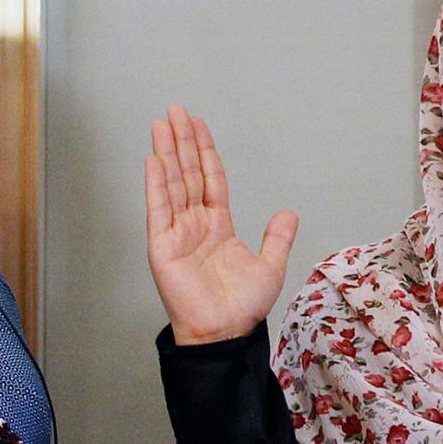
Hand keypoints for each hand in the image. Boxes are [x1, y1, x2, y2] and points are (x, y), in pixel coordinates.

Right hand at [145, 106, 298, 344]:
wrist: (225, 332)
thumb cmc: (242, 307)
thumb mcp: (270, 266)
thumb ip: (277, 238)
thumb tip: (288, 213)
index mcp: (218, 226)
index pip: (210, 179)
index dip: (205, 152)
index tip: (198, 125)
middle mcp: (195, 224)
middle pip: (187, 174)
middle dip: (182, 142)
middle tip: (175, 111)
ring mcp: (177, 233)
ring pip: (172, 184)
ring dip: (167, 153)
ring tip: (162, 124)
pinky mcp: (162, 246)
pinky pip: (159, 209)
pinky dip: (156, 184)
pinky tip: (154, 160)